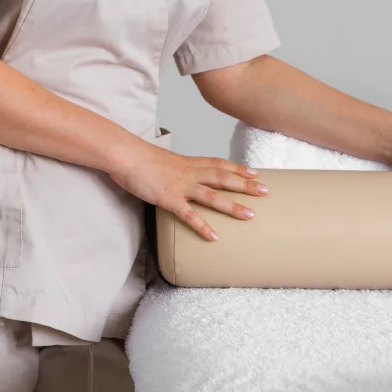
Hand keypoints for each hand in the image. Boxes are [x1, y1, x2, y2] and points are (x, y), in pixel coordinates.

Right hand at [107, 141, 264, 241]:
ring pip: (212, 196)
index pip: (218, 163)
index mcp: (187, 163)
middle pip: (223, 178)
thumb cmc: (137, 157)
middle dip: (246, 185)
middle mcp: (189, 173)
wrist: (125, 155)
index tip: (254, 172)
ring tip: (250, 215)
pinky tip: (214, 236)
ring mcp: (180, 186)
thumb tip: (174, 175)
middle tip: (266, 191)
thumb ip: (171, 168)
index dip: (237, 168)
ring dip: (232, 206)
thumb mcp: (160, 160)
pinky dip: (202, 226)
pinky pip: (188, 215)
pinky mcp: (168, 199)